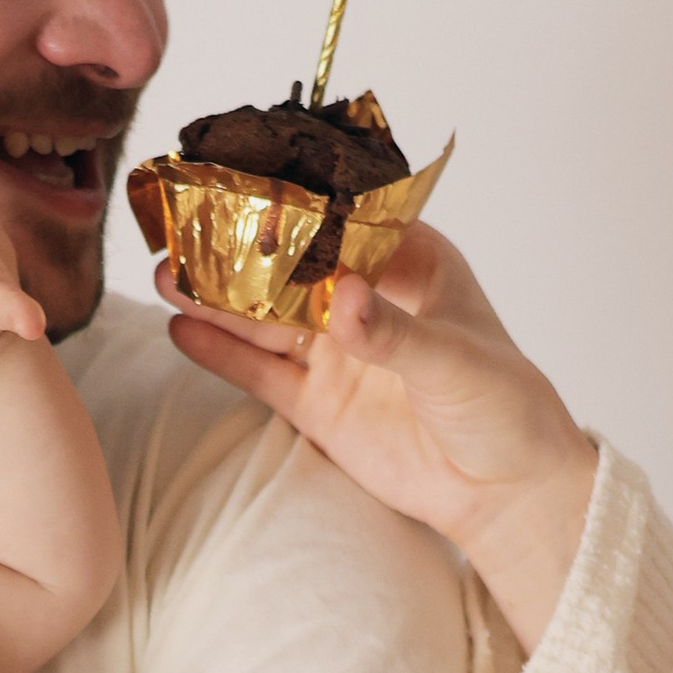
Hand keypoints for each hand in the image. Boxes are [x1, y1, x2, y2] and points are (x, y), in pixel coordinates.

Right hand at [157, 222, 601, 651]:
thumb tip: (342, 297)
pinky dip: (221, 353)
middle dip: (238, 248)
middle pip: (291, 267)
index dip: (294, 202)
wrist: (504, 493)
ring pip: (264, 317)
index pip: (342, 222)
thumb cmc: (505, 409)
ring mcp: (336, 351)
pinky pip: (261, 372)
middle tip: (183, 225)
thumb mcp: (456, 361)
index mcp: (410, 264)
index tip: (242, 179)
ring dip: (217, 298)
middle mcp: (365, 299)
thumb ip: (394, 332)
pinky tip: (180, 331)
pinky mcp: (317, 402)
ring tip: (167, 274)